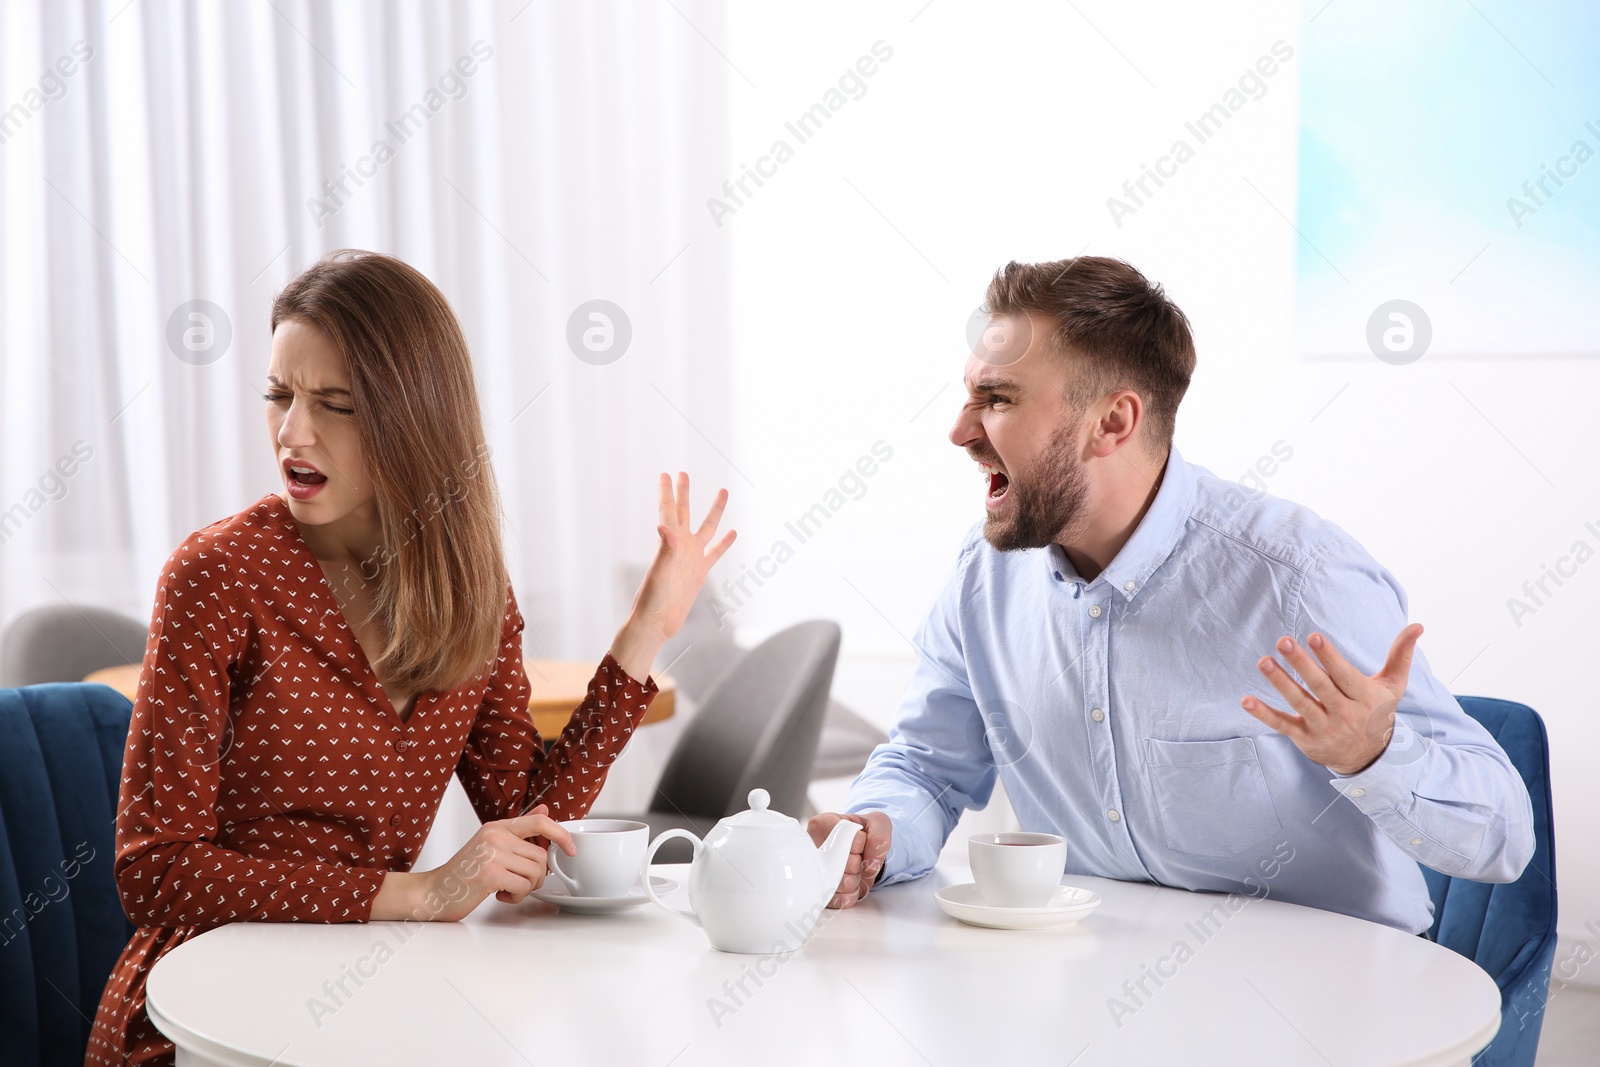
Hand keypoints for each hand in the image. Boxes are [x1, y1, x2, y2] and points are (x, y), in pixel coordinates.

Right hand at [379, 805, 575, 921]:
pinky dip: (516, 898)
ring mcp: (492, 853)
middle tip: (518, 883)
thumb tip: (545, 809)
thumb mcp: (490, 844)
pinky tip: (499, 895)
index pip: (540, 822)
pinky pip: (523, 887)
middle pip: (541, 857)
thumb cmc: (462, 873)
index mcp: (497, 826)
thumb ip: (518, 830)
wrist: (432, 892)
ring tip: (506, 889)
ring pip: (536, 873)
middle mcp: (495, 835)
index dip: (561, 834)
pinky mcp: (489, 874)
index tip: (571, 849)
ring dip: (526, 888)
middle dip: (537, 876)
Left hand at [611, 473, 735, 679]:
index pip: (668, 511)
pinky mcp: (700, 573)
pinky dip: (724, 543)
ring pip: (706, 528)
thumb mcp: (659, 571)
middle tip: (683, 473)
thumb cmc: (653, 598)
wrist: (658, 623)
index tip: (666, 473)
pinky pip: (715, 553)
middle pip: (683, 512)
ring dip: (714, 510)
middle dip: (683, 493)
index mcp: (669, 543)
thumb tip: (663, 524)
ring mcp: (691, 558)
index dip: (666, 492)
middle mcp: (680, 546)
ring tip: (723, 492)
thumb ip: (665, 548)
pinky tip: (733, 532)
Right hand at [807, 811, 891, 908]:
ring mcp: (815, 870)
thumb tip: (870, 864)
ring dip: (853, 882)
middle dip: (856, 865)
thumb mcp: (879, 824)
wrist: (864, 848)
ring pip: (834, 885)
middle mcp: (813, 848)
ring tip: (855, 871)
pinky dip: (849, 897)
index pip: (840, 839)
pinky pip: (833, 900)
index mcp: (822, 825)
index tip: (861, 840)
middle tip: (858, 858)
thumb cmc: (866, 832)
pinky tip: (853, 886)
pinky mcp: (820, 889)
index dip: (857, 845)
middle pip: (835, 864)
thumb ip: (879, 837)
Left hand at [1241, 624, 1423, 775]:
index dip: (1330, 657)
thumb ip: (1401, 655)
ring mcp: (1323, 727)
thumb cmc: (1378, 711)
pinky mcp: (1305, 739)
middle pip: (1320, 687)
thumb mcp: (1393, 686)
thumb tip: (1418, 625)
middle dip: (1301, 664)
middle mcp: (1344, 713)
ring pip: (1299, 703)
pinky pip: (1282, 725)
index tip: (1314, 637)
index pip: (1345, 675)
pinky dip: (1263, 714)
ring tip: (1264, 661)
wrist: (1370, 757)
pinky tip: (1246, 700)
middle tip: (1284, 641)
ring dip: (1280, 683)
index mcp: (1364, 697)